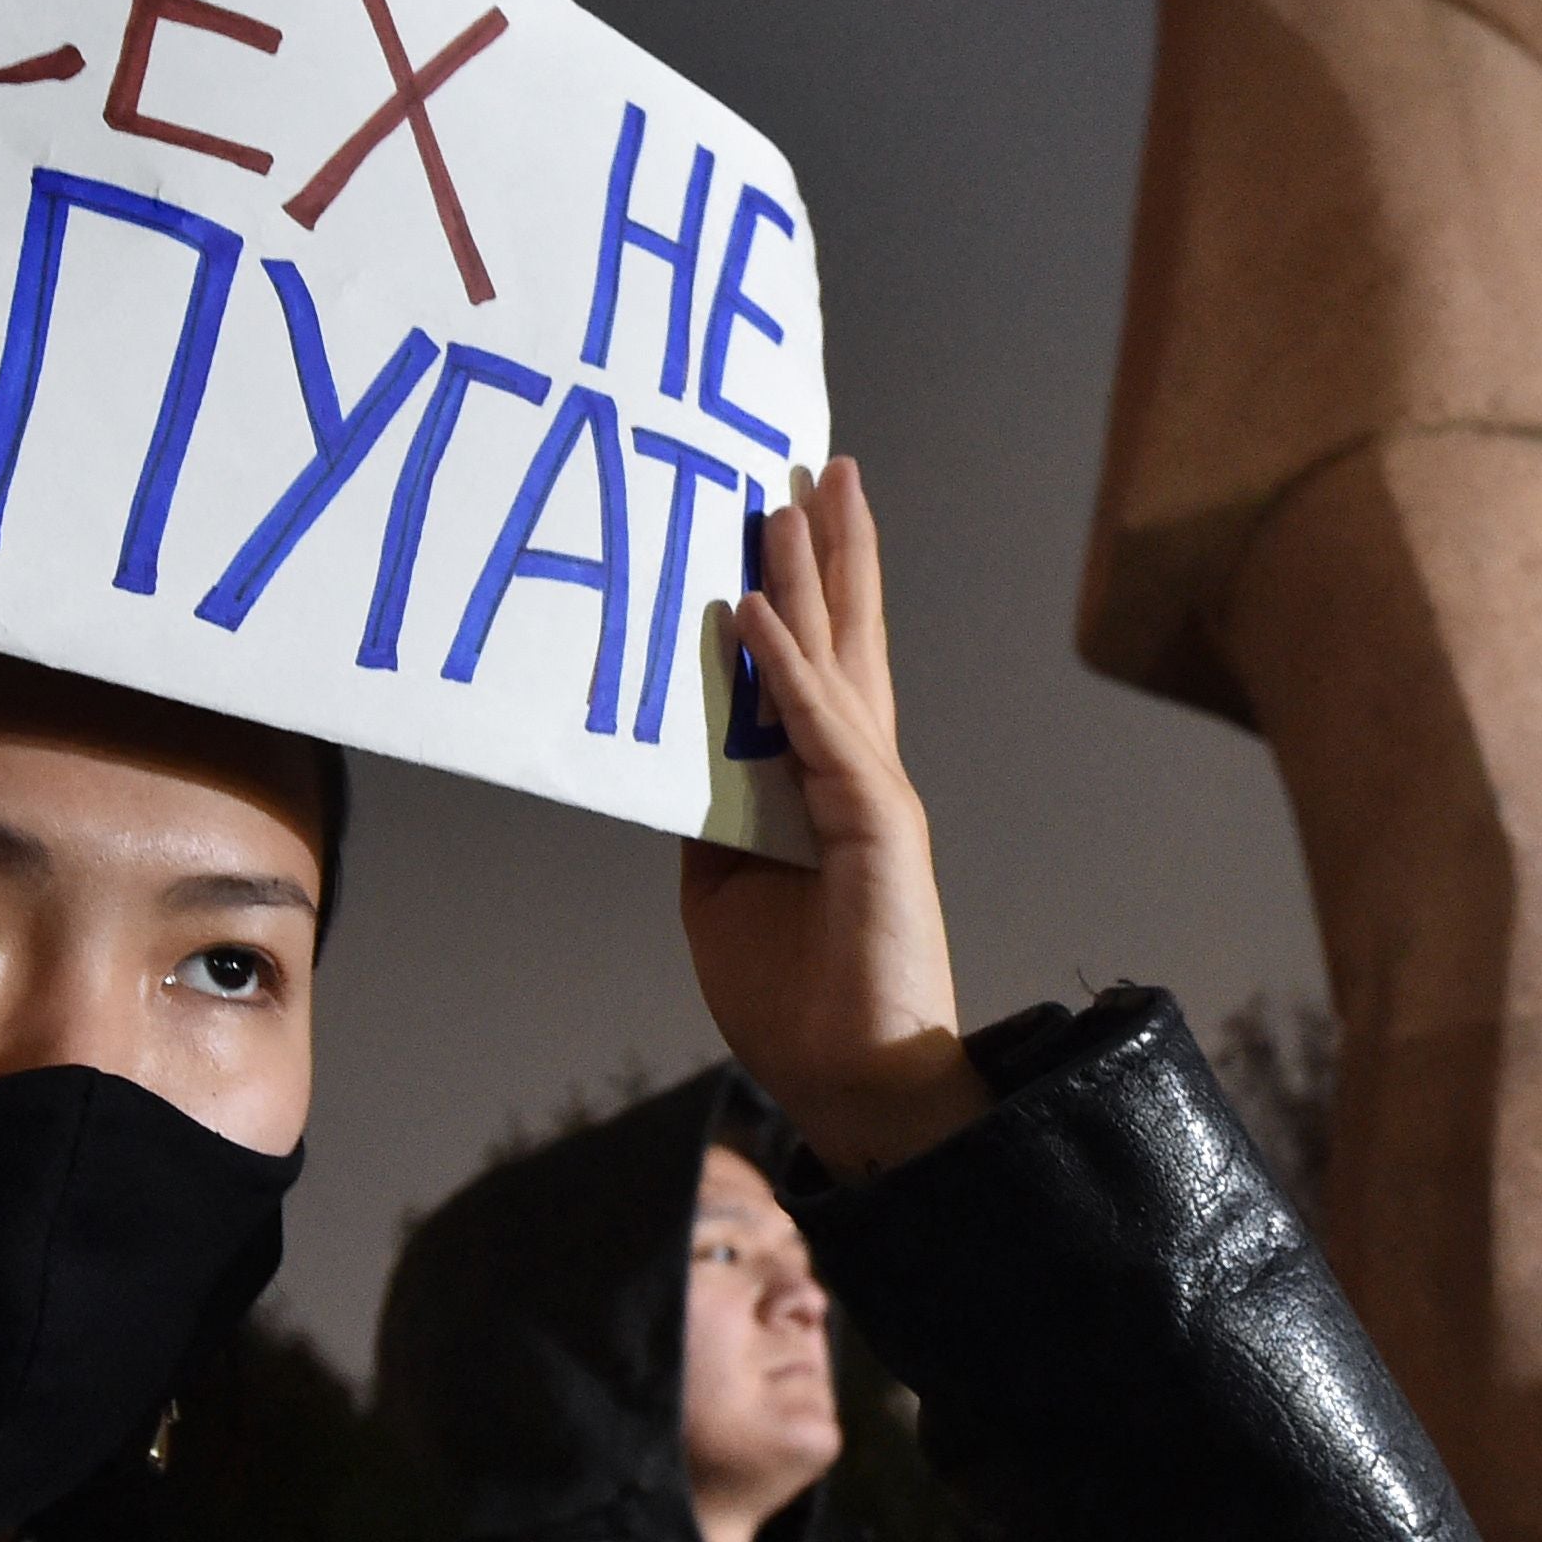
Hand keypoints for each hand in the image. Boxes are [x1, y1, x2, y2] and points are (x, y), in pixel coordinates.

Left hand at [678, 457, 987, 1177]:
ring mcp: (872, 793)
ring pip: (836, 661)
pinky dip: (787, 669)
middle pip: (844, 638)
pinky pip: (821, 730)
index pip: (815, 666)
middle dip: (829, 550)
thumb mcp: (722, 888)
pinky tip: (753, 611)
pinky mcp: (876, 826)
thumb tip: (665, 758)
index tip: (777, 514)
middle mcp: (857, 773)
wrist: (857, 1079)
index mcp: (824, 787)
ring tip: (787, 500)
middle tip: (817, 462)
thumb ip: (707, 815)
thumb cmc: (798, 997)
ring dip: (808, 579)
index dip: (798, 590)